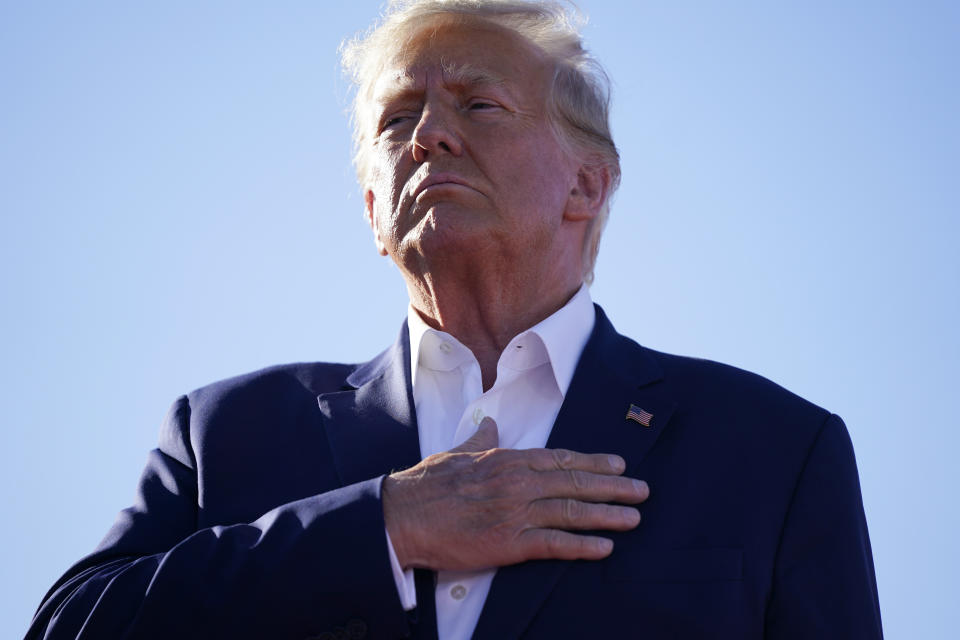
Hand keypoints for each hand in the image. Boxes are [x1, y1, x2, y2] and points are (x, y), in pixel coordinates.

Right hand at [382, 417, 648, 570]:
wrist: (404, 516)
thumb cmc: (428, 484)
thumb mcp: (457, 451)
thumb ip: (480, 438)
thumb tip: (489, 422)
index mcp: (507, 458)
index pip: (560, 458)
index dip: (593, 461)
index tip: (618, 464)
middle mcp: (518, 482)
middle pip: (575, 482)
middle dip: (613, 486)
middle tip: (642, 490)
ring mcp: (516, 512)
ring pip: (572, 511)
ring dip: (607, 515)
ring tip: (634, 517)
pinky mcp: (509, 543)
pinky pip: (554, 544)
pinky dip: (582, 546)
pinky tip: (604, 548)